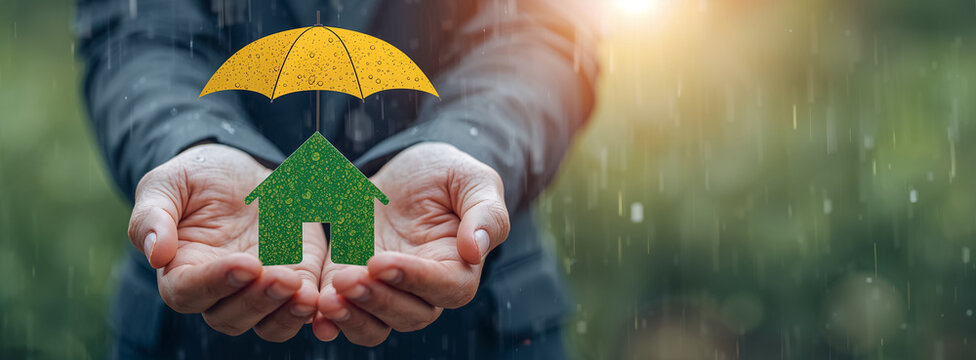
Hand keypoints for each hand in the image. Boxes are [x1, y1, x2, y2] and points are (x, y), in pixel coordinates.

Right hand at [127, 144, 327, 341]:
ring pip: (268, 324)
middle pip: (230, 317)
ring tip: (304, 292)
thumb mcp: (166, 184)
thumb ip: (152, 216)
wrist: (243, 170)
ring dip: (286, 314)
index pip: (189, 293)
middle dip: (257, 301)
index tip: (244, 264)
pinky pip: (303, 309)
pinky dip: (314, 310)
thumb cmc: (196, 178)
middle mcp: (219, 292)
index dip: (216, 283)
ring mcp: (258, 291)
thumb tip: (154, 253)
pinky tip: (324, 298)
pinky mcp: (295, 281)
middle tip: (281, 277)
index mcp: (181, 272)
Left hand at [313, 142, 510, 345]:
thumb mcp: (474, 181)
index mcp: (459, 267)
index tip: (382, 262)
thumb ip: (486, 214)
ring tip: (329, 297)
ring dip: (353, 317)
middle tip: (349, 278)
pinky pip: (345, 312)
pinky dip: (329, 317)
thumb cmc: (449, 175)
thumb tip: (476, 250)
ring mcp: (388, 290)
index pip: (445, 288)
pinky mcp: (355, 282)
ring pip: (375, 325)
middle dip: (377, 300)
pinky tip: (315, 307)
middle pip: (409, 315)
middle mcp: (424, 289)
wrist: (408, 171)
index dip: (414, 280)